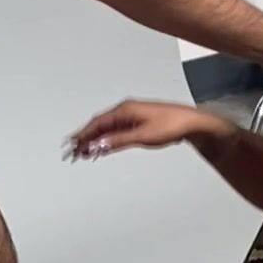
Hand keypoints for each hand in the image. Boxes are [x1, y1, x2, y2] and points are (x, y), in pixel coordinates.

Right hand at [64, 99, 208, 160]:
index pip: (97, 123)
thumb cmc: (170, 124)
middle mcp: (125, 111)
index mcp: (124, 110)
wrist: (190, 123)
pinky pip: (115, 131)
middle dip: (85, 139)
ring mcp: (131, 117)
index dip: (83, 135)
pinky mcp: (137, 123)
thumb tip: (99, 145)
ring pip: (106, 129)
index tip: (72, 145)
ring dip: (94, 140)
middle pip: (99, 125)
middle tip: (73, 152)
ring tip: (83, 153)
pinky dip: (106, 140)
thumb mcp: (142, 136)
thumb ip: (118, 141)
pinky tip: (101, 148)